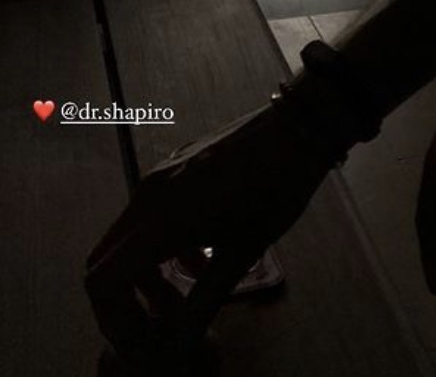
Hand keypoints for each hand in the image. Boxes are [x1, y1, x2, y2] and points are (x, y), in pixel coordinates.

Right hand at [85, 96, 330, 354]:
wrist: (295, 130)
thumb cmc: (272, 191)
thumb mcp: (240, 254)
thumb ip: (203, 303)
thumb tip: (179, 343)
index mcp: (159, 220)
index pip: (102, 279)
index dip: (114, 318)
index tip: (144, 336)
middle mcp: (148, 195)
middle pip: (107, 259)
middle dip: (127, 299)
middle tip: (162, 322)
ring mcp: (159, 177)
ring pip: (129, 238)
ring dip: (147, 275)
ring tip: (186, 300)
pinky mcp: (174, 168)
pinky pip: (149, 216)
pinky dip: (160, 248)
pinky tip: (201, 261)